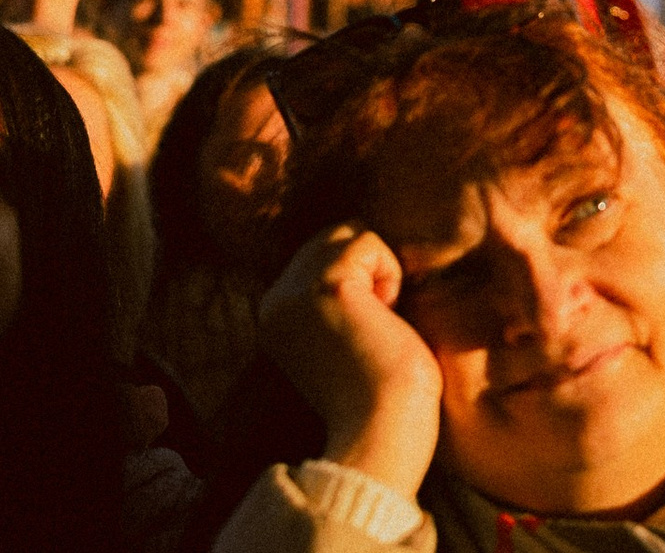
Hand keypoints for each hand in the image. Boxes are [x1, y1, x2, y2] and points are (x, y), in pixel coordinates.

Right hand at [260, 224, 444, 497]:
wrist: (381, 432)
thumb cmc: (380, 397)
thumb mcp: (343, 338)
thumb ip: (337, 300)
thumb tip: (364, 253)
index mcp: (274, 316)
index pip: (319, 255)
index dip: (360, 276)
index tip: (368, 328)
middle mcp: (275, 301)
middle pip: (334, 235)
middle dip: (367, 267)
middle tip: (377, 324)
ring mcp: (296, 291)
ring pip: (350, 233)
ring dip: (379, 270)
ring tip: (379, 321)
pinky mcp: (327, 285)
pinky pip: (369, 241)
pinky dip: (390, 274)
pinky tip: (385, 319)